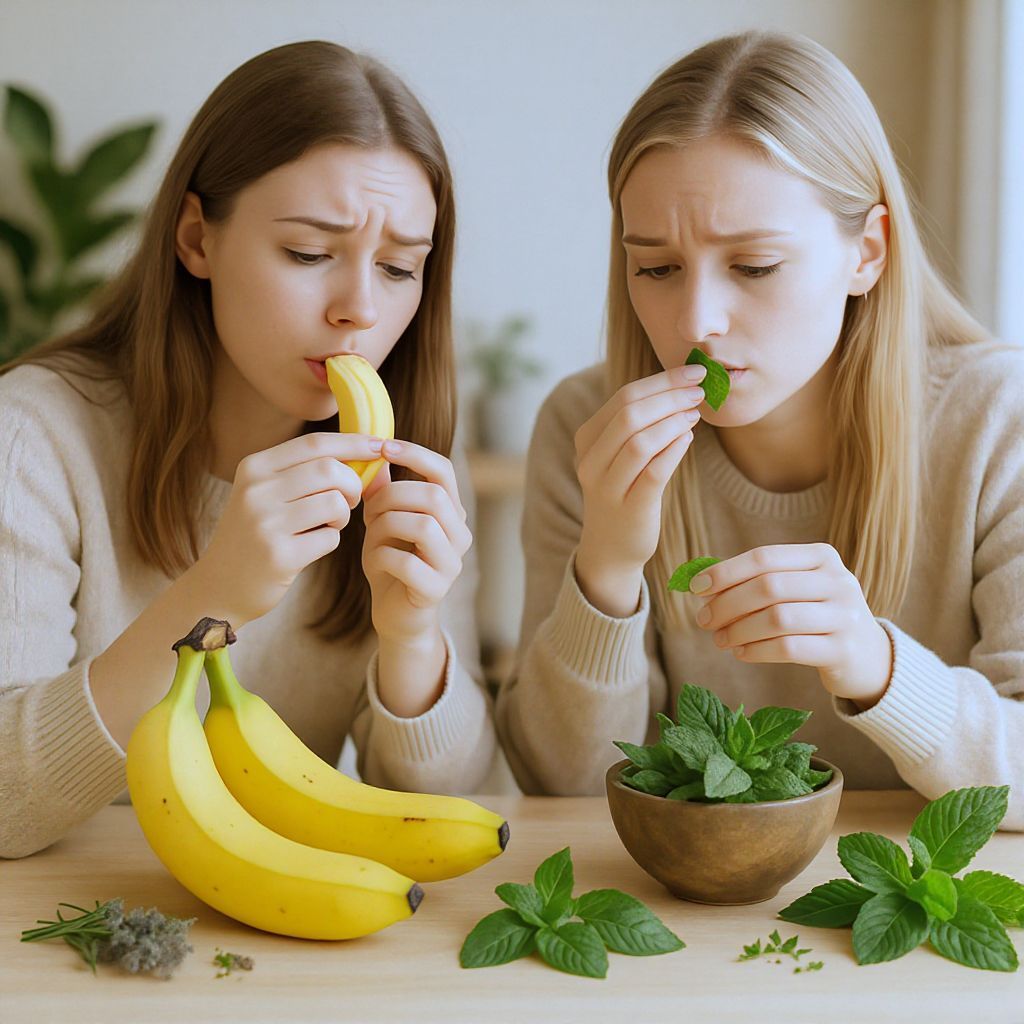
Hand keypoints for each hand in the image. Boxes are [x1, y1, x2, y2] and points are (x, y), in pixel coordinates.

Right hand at [195, 432, 379, 627]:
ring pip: (335, 503)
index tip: (379, 445)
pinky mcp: (279, 555)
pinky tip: (311, 545)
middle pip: (331, 470)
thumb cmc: (256, 533)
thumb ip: (307, 470)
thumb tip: (368, 449)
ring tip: (328, 523)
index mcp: (255, 467)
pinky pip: (331, 537)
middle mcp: (256, 490)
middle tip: (350, 500)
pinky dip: (331, 539)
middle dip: (353, 484)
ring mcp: (265, 523)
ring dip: (343, 515)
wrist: (219, 585)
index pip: (315, 443)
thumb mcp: (267, 493)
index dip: (353, 442)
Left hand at [361, 439, 471, 646]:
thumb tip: (376, 457)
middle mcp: (459, 535)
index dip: (414, 454)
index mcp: (451, 512)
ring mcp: (451, 563)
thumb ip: (383, 492)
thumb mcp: (383, 522)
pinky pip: (405, 562)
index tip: (383, 447)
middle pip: (434, 496)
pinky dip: (381, 556)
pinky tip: (374, 562)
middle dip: (393, 495)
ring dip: (386, 524)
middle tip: (368, 507)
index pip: (443, 471)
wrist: (397, 616)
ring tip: (370, 536)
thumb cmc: (391, 564)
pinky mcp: (436, 589)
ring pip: (423, 525)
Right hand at [574, 363, 706, 615]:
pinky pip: (654, 471)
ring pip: (639, 441)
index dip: (661, 381)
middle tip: (700, 388)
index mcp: (586, 439)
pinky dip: (674, 449)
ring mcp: (606, 486)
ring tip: (696, 412)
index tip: (693, 372)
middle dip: (669, 395)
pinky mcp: (629, 507)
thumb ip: (637, 423)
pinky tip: (688, 437)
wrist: (610, 547)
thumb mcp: (619, 453)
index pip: (622, 397)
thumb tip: (680, 383)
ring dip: (673, 420)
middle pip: (629, 414)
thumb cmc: (624, 491)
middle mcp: (590, 461)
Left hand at [690, 543, 893, 706]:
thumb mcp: (795, 589)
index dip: (725, 572)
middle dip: (727, 604)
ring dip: (739, 630)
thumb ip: (756, 581)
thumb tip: (701, 584)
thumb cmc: (816, 615)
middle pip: (768, 587)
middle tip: (703, 620)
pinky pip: (788, 648)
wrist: (867, 656)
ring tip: (720, 639)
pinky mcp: (843, 650)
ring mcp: (844, 615)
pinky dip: (756, 650)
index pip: (764, 558)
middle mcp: (838, 581)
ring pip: (777, 619)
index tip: (695, 588)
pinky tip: (741, 653)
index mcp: (822, 556)